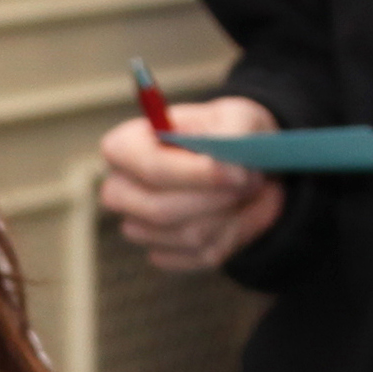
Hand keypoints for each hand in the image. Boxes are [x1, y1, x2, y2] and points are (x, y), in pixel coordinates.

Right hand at [96, 97, 282, 271]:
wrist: (239, 166)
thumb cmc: (228, 133)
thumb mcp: (237, 116)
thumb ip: (234, 132)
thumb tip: (231, 170)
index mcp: (125, 146)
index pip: (149, 167)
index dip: (195, 174)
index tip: (237, 173)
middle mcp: (120, 189)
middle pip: (160, 210)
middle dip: (216, 199)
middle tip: (252, 181)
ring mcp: (138, 226)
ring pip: (189, 235)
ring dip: (233, 214)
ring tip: (251, 190)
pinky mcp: (163, 253)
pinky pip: (203, 255)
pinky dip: (235, 234)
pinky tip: (242, 211)